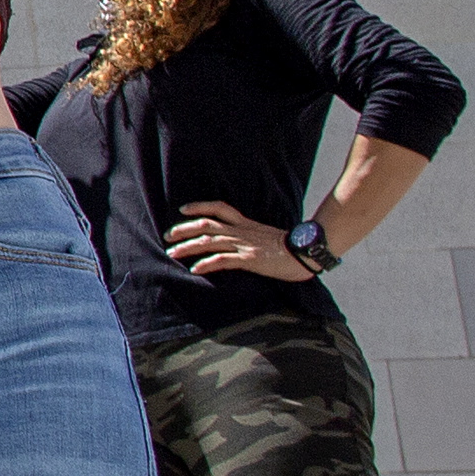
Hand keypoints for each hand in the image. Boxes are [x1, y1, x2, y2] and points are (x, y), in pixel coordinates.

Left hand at [165, 199, 310, 282]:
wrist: (306, 252)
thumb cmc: (289, 247)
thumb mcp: (265, 236)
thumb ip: (250, 236)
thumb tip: (238, 243)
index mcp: (246, 224)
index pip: (219, 208)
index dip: (200, 206)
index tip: (183, 210)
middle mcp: (241, 231)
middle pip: (206, 224)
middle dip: (184, 229)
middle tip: (168, 236)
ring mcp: (244, 244)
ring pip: (209, 241)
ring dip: (188, 247)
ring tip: (172, 253)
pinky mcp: (249, 260)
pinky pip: (223, 260)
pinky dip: (206, 264)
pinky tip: (195, 269)